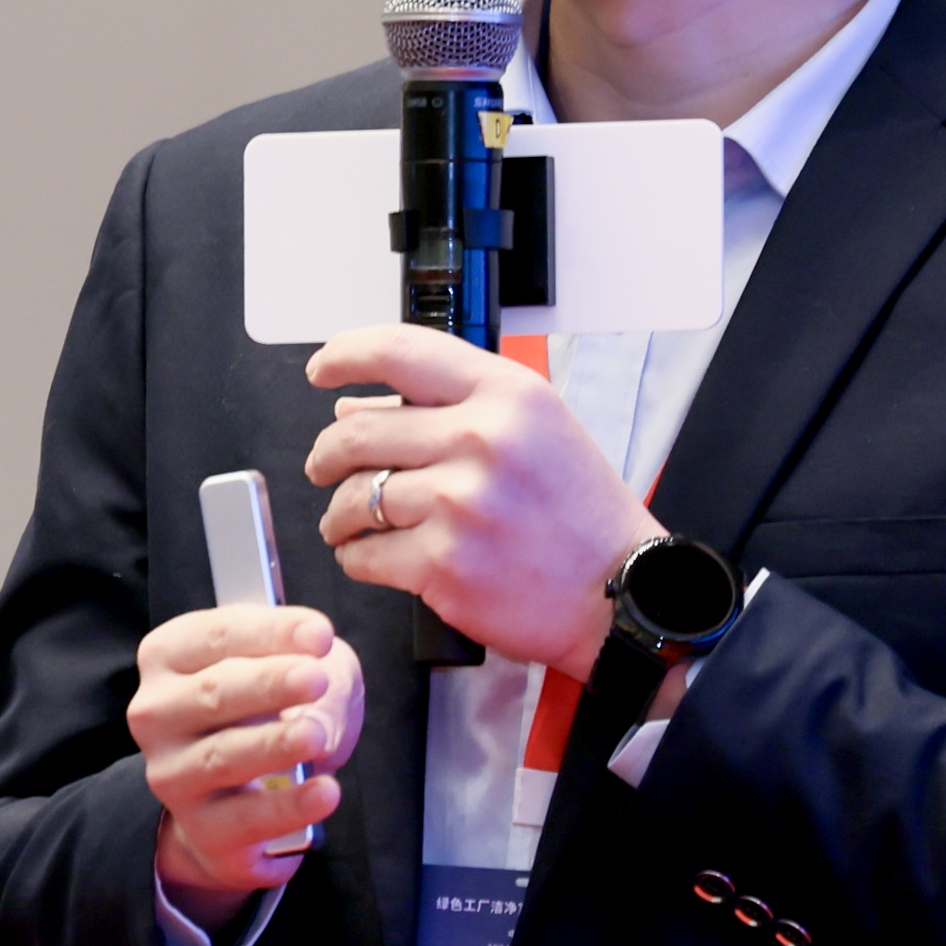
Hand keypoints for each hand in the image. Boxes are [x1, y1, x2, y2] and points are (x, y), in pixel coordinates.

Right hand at [130, 606, 360, 928]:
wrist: (238, 798)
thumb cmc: (265, 714)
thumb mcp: (298, 672)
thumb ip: (316, 673)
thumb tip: (321, 712)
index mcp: (169, 658)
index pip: (216, 636)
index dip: (270, 632)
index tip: (320, 635)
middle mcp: (157, 713)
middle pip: (212, 692)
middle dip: (267, 684)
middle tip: (316, 678)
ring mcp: (172, 774)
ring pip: (222, 757)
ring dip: (272, 744)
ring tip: (316, 736)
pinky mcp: (201, 828)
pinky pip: (245, 819)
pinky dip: (287, 807)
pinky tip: (325, 792)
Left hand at [303, 323, 647, 679]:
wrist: (623, 595)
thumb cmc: (580, 514)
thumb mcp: (534, 433)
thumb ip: (449, 408)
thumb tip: (354, 404)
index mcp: (507, 395)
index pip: (400, 350)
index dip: (345, 355)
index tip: (323, 368)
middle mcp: (482, 440)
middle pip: (357, 431)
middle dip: (327, 453)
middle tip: (324, 466)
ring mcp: (460, 504)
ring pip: (353, 497)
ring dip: (339, 513)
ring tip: (349, 521)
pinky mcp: (443, 565)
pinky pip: (364, 555)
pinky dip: (357, 557)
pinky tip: (373, 555)